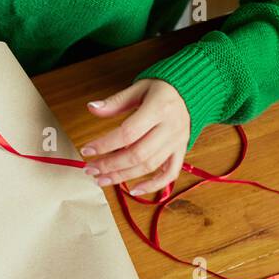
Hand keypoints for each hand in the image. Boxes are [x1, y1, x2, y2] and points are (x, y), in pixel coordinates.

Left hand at [79, 79, 190, 195]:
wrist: (191, 91)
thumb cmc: (162, 88)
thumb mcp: (139, 88)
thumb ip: (116, 101)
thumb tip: (92, 108)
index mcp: (159, 108)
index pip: (128, 132)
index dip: (105, 144)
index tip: (86, 150)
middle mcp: (170, 127)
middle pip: (137, 154)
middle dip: (110, 165)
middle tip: (90, 169)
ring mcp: (177, 142)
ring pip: (149, 166)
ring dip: (123, 177)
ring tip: (101, 180)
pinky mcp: (181, 151)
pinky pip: (170, 174)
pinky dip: (153, 186)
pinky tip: (134, 191)